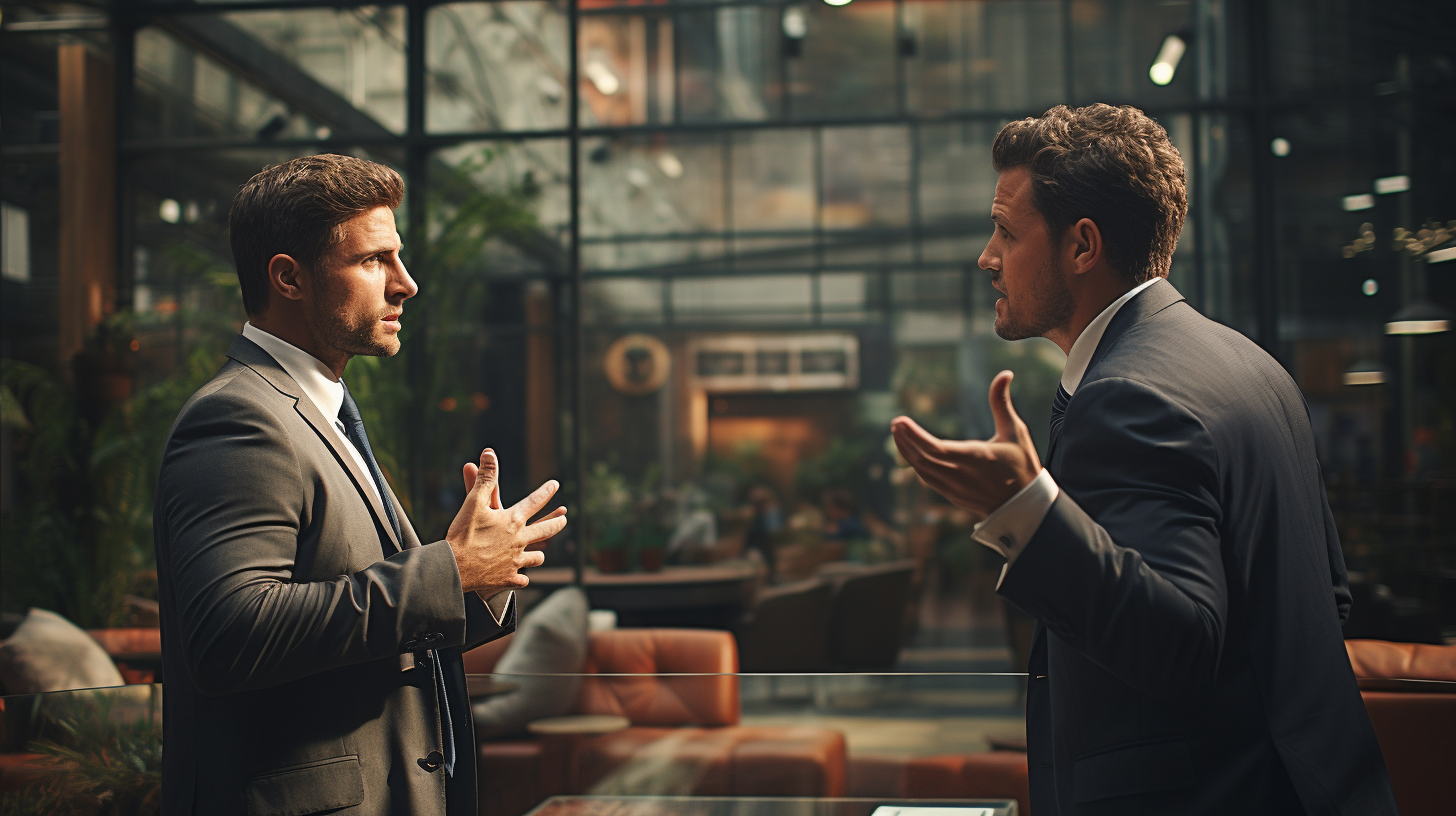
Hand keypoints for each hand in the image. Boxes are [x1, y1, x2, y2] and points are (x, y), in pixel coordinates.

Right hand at [446, 448, 566, 591]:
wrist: (455, 568)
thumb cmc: (463, 533)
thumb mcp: (473, 502)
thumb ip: (485, 478)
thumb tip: (490, 453)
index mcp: (513, 520)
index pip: (535, 502)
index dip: (546, 492)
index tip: (555, 485)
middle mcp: (520, 540)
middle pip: (546, 530)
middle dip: (556, 523)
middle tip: (564, 518)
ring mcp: (516, 561)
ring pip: (537, 558)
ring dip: (538, 554)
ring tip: (540, 552)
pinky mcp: (509, 578)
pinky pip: (522, 579)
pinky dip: (521, 577)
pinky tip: (521, 577)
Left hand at [890, 370, 1040, 516]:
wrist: (1027, 504)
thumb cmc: (1022, 464)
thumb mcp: (1015, 431)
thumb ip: (1002, 403)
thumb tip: (1005, 373)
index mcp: (974, 457)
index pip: (934, 447)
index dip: (914, 435)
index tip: (900, 421)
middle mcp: (961, 475)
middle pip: (922, 458)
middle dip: (905, 440)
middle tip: (896, 424)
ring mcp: (955, 488)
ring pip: (922, 470)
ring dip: (908, 452)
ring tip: (899, 435)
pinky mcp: (953, 496)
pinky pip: (929, 479)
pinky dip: (917, 465)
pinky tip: (913, 453)